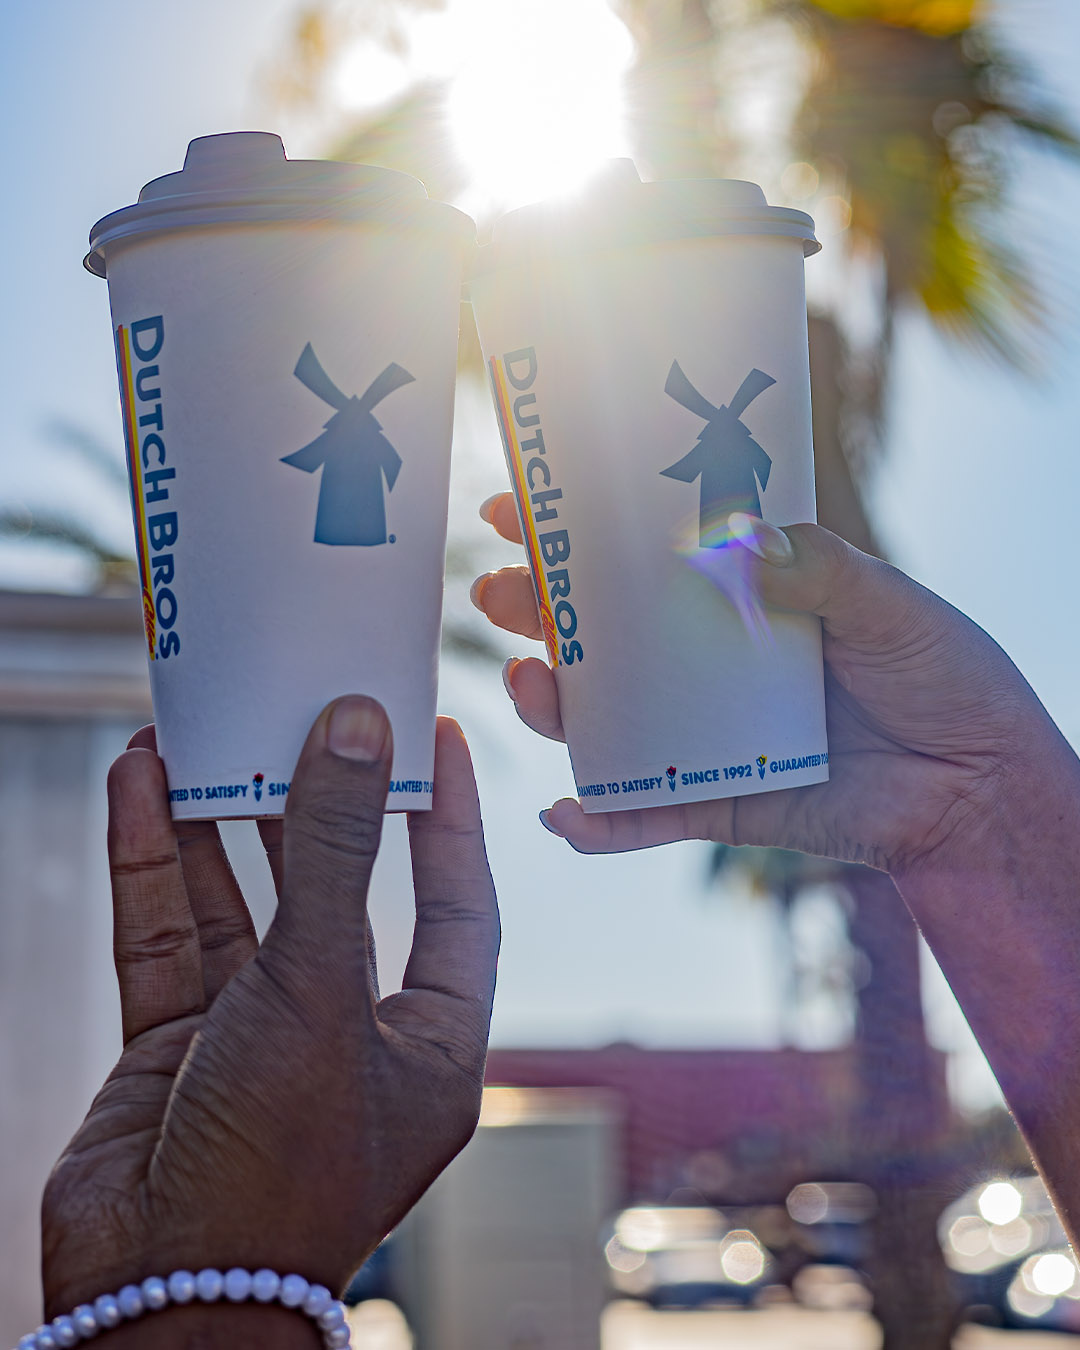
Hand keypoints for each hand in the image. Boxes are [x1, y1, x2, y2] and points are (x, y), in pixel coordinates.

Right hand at [41, 696, 499, 1321]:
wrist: (156, 1293)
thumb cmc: (274, 1164)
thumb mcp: (318, 987)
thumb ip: (337, 853)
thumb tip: (359, 732)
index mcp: (429, 1046)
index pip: (456, 905)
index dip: (448, 817)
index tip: (435, 733)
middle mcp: (349, 1039)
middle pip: (339, 894)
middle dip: (311, 808)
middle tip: (299, 718)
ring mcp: (258, 1042)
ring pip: (241, 908)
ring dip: (215, 825)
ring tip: (194, 738)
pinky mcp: (178, 1048)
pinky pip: (169, 938)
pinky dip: (153, 864)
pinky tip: (139, 790)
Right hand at [472, 493, 1063, 874]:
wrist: (980, 790)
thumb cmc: (946, 680)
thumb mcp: (887, 606)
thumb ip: (820, 569)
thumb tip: (743, 539)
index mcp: (741, 599)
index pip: (643, 557)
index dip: (576, 533)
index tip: (517, 509)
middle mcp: (708, 662)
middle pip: (600, 635)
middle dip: (536, 612)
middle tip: (500, 593)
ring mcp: (703, 732)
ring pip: (604, 719)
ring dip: (549, 704)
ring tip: (528, 682)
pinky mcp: (718, 801)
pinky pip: (647, 813)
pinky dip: (602, 823)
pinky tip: (562, 816)